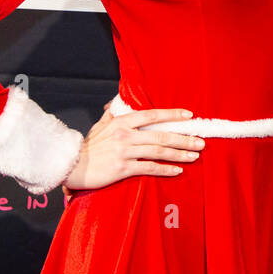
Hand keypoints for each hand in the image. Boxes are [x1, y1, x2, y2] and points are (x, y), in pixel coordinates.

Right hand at [63, 104, 202, 190]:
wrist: (71, 166)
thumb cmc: (88, 146)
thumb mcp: (100, 126)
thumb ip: (113, 114)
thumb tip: (118, 103)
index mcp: (122, 122)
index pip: (152, 115)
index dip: (172, 115)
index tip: (189, 116)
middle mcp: (125, 135)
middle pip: (161, 136)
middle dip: (184, 138)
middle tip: (201, 141)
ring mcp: (124, 152)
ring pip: (159, 151)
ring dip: (180, 154)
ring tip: (194, 155)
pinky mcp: (122, 168)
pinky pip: (149, 168)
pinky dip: (165, 169)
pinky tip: (177, 170)